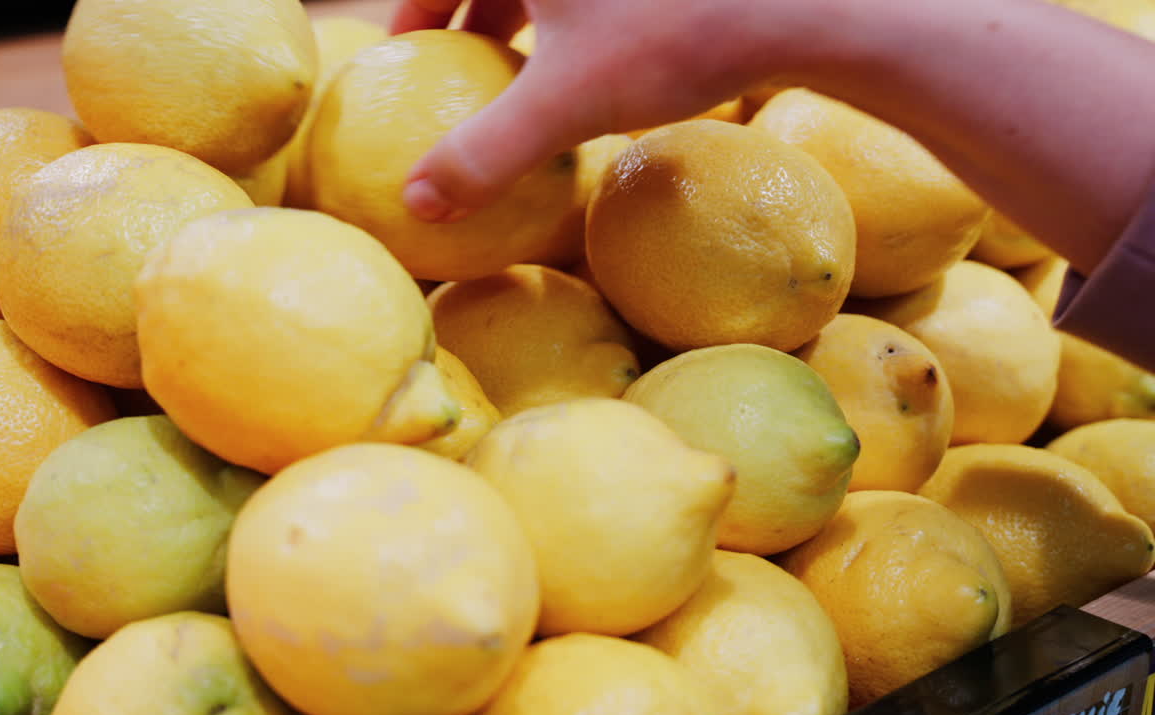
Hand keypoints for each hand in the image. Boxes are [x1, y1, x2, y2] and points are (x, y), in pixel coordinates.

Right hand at [392, 0, 824, 221]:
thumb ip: (484, 154)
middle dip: (466, 13)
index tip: (404, 58)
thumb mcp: (566, 102)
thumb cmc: (674, 38)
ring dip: (520, 16)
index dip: (412, 13)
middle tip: (452, 67)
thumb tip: (415, 206)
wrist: (798, 6)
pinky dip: (570, 18)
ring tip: (512, 74)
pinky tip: (585, 63)